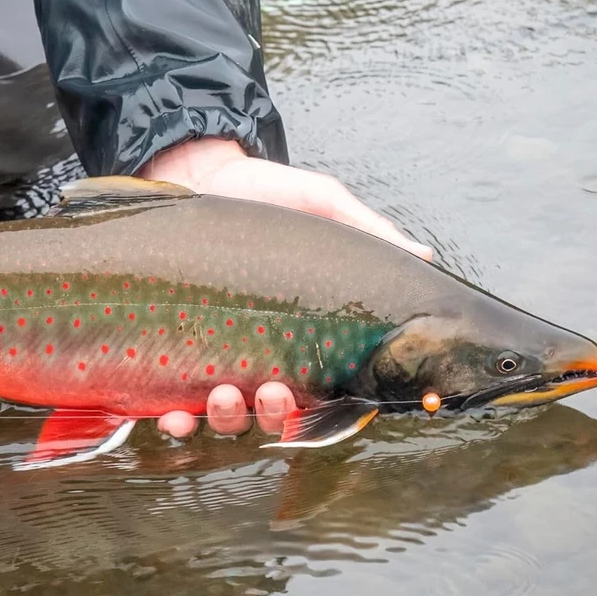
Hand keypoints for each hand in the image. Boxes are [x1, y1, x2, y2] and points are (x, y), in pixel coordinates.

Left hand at [139, 138, 432, 439]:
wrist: (197, 172)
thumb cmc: (264, 193)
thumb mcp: (321, 204)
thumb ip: (367, 231)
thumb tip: (423, 256)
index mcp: (307, 332)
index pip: (326, 388)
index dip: (331, 409)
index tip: (326, 403)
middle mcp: (263, 354)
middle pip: (276, 413)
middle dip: (276, 415)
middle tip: (275, 392)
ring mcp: (215, 357)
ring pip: (228, 417)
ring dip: (228, 419)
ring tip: (224, 395)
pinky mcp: (172, 352)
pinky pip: (173, 403)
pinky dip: (175, 422)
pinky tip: (173, 418)